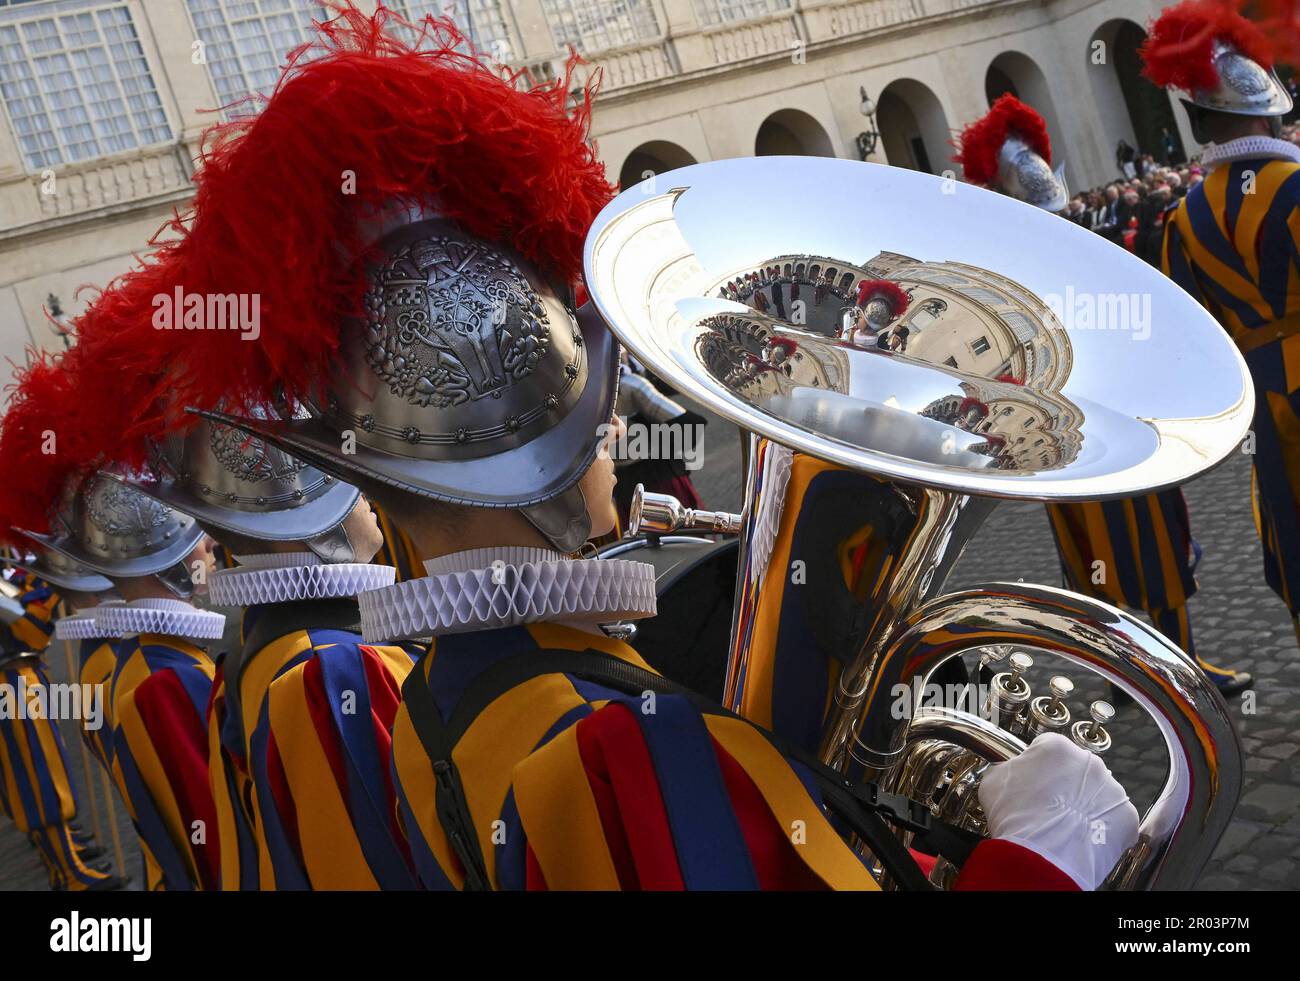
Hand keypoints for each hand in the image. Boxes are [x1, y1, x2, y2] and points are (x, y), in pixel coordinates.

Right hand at [978, 732, 1138, 889]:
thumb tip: (1011, 773)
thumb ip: (1007, 769)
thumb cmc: (1017, 820)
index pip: (1047, 748)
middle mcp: (1089, 762)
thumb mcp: (993, 782)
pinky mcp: (1126, 817)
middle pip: (1076, 769)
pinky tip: (1082, 838)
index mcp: (1056, 747)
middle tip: (1048, 807)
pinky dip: (1101, 829)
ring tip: (1065, 827)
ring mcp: (1112, 789)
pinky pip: (1113, 820)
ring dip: (1084, 806)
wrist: (1042, 858)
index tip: (1032, 783)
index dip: (1037, 768)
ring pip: (1097, 794)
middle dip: (1065, 785)